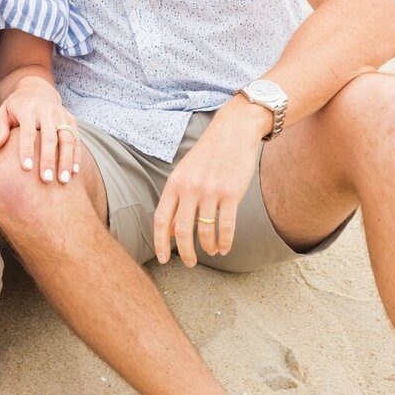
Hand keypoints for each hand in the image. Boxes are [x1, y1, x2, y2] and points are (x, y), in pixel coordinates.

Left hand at [0, 81, 79, 184]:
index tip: (26, 168)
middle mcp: (46, 112)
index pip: (28, 132)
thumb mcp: (2, 112)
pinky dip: (77, 155)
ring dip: (66, 160)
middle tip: (46, 179)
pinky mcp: (71, 119)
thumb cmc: (15, 108)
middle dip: (49, 159)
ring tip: (63, 180)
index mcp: (27, 110)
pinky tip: (75, 172)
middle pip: (50, 137)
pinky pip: (76, 139)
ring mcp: (61, 115)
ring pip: (67, 139)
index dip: (27, 150)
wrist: (37, 89)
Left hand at [153, 99, 267, 265]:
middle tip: (189, 263)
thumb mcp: (185, 172)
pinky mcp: (231, 193)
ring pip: (205, 230)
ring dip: (207, 247)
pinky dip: (225, 241)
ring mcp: (211, 191)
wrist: (234, 131)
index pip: (162, 219)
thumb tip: (170, 231)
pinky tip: (225, 248)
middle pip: (182, 230)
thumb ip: (176, 198)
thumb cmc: (208, 154)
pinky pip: (226, 226)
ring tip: (211, 252)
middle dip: (185, 252)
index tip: (163, 259)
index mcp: (175, 183)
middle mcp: (190, 188)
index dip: (160, 242)